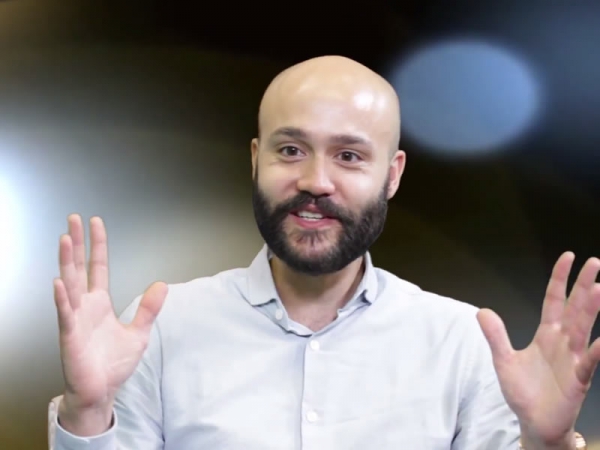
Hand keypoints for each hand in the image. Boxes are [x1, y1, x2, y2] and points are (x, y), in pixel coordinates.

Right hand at [54, 214, 166, 431]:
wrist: (102, 391)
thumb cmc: (113, 363)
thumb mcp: (139, 332)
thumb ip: (149, 309)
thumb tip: (161, 285)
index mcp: (100, 303)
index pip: (98, 267)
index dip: (97, 245)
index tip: (95, 224)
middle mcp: (85, 306)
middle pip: (79, 268)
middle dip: (76, 243)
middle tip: (73, 219)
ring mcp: (76, 319)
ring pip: (69, 285)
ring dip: (66, 262)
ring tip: (65, 240)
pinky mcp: (70, 336)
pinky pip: (65, 314)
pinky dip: (62, 298)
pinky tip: (59, 282)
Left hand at [477, 252, 599, 446]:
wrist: (534, 422)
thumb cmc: (523, 391)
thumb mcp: (503, 360)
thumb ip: (496, 336)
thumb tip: (482, 311)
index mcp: (546, 334)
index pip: (554, 300)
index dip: (559, 279)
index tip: (567, 257)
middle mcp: (563, 342)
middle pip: (574, 308)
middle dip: (583, 286)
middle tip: (594, 263)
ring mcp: (573, 359)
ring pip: (584, 329)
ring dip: (591, 309)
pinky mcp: (578, 379)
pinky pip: (590, 362)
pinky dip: (597, 351)